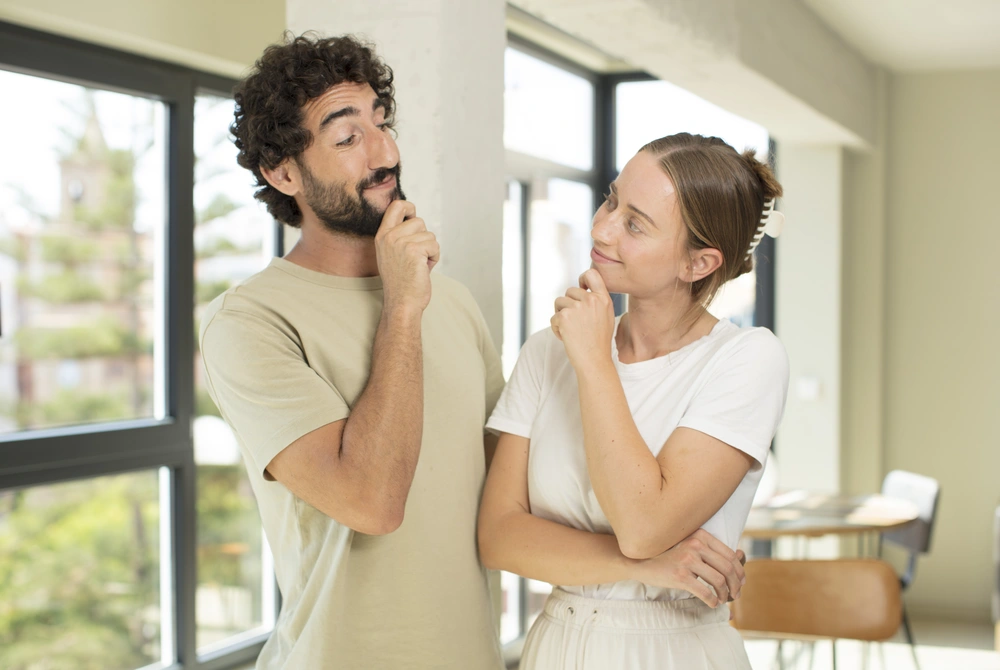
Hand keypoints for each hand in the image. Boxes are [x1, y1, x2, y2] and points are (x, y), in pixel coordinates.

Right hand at [374, 200, 439, 313]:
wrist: (402, 302)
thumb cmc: (401, 282)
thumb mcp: (393, 254)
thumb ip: (400, 237)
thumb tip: (416, 220)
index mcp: (382, 236)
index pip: (396, 206)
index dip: (409, 207)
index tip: (414, 215)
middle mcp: (389, 237)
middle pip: (419, 221)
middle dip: (424, 237)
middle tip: (417, 256)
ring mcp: (400, 242)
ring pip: (429, 234)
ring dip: (430, 250)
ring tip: (420, 264)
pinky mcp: (414, 249)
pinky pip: (434, 245)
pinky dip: (434, 257)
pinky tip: (424, 268)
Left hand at [551, 269, 614, 367]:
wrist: (594, 361)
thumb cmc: (599, 342)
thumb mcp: (606, 317)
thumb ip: (596, 301)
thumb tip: (582, 289)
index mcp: (604, 299)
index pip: (592, 274)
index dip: (582, 278)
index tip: (581, 288)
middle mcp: (591, 300)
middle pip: (570, 290)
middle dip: (567, 305)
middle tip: (575, 323)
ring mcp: (577, 307)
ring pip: (559, 302)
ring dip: (561, 316)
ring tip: (572, 331)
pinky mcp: (564, 316)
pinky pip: (553, 317)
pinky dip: (556, 328)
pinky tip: (567, 338)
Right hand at [630, 529, 745, 608]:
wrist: (641, 561)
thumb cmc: (669, 556)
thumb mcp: (691, 547)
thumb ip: (714, 551)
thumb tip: (742, 556)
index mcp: (700, 535)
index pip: (730, 554)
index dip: (740, 571)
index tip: (741, 582)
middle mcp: (695, 544)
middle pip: (727, 568)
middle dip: (736, 585)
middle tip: (736, 595)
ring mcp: (687, 559)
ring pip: (719, 581)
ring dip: (725, 594)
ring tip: (723, 599)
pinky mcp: (680, 575)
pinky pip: (705, 591)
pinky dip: (712, 601)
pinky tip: (712, 603)